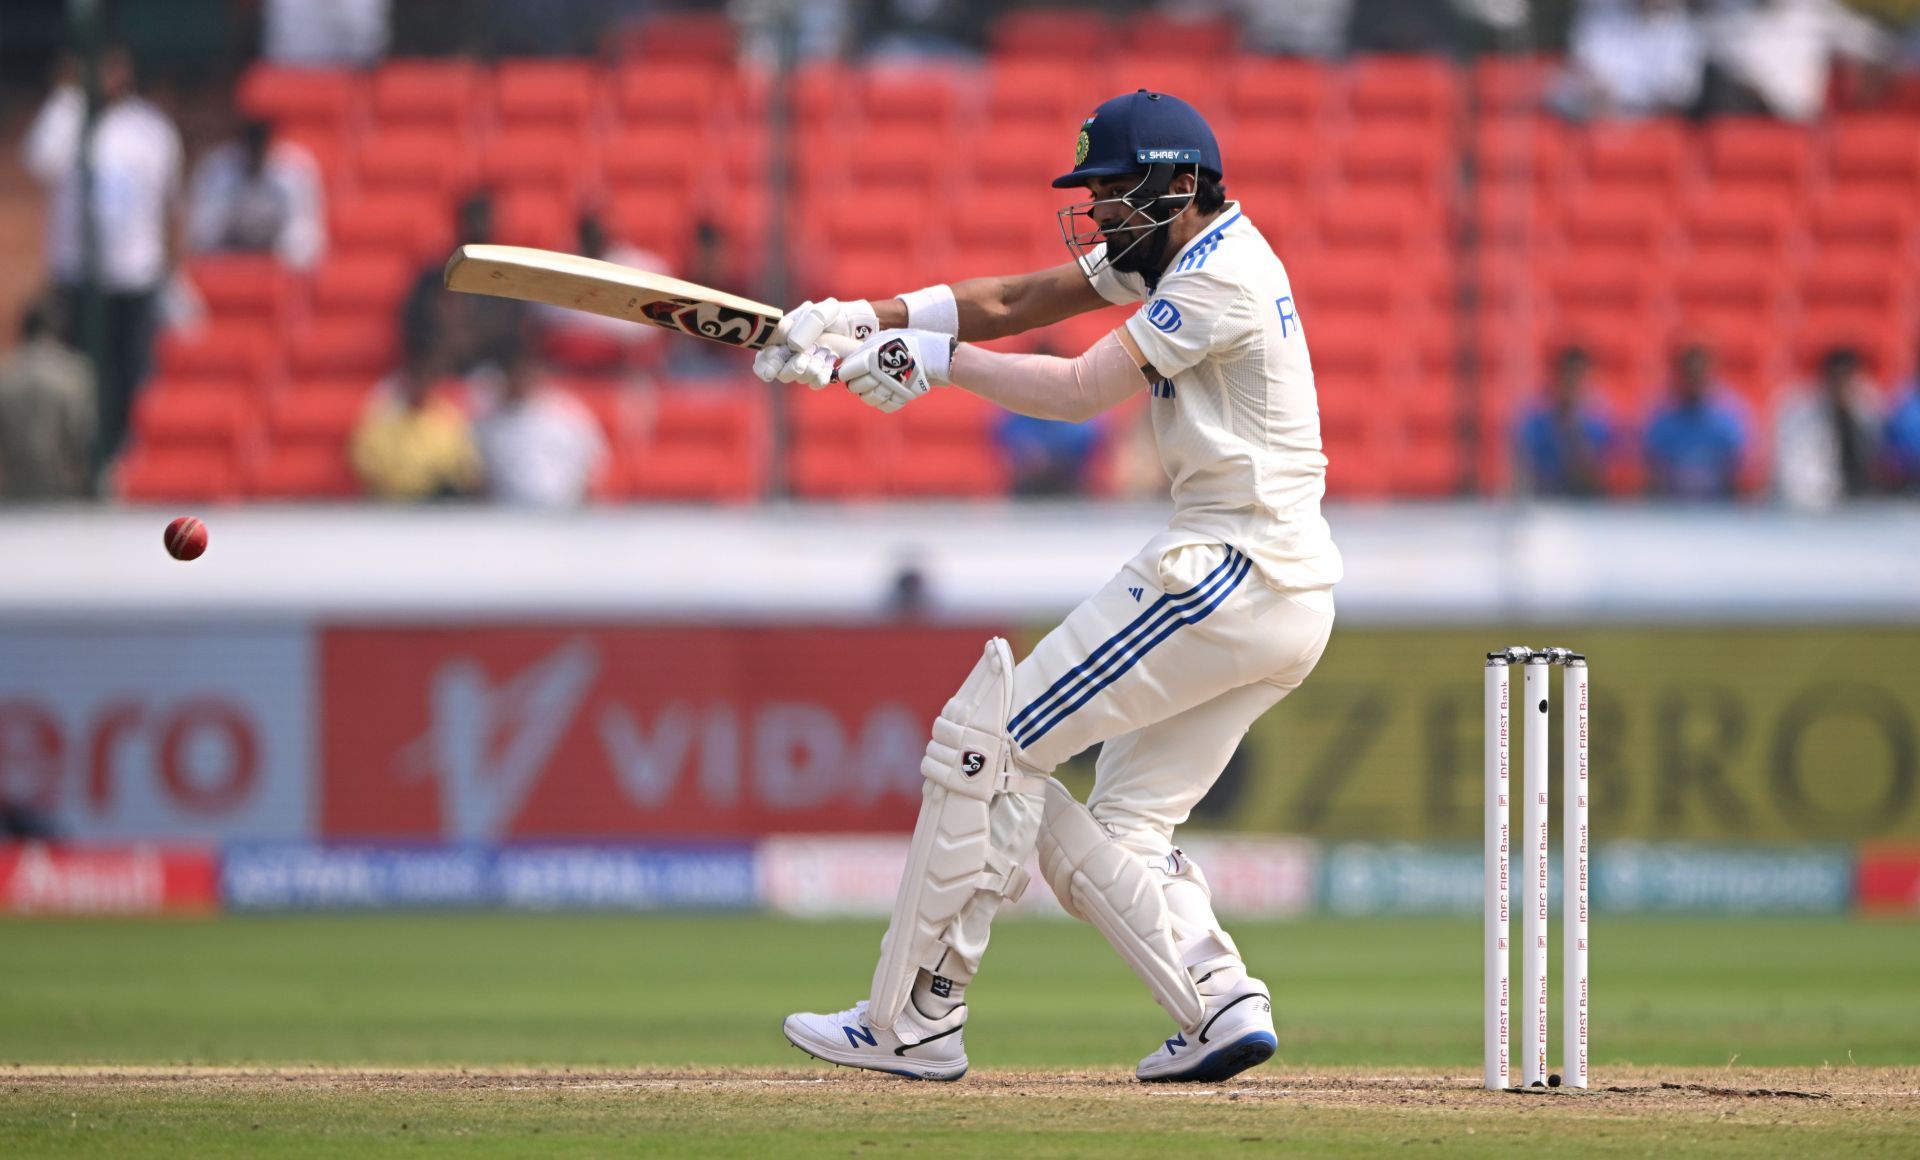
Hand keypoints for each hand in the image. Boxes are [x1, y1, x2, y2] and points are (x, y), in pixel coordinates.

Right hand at [751, 298, 878, 388]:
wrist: (853, 325)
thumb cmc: (833, 314)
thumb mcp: (823, 311)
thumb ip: (807, 324)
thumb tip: (794, 346)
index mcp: (781, 336)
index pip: (764, 357)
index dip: (765, 365)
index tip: (772, 367)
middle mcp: (789, 353)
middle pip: (780, 373)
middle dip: (793, 368)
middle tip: (806, 358)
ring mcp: (803, 364)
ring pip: (799, 378)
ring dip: (812, 369)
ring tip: (824, 354)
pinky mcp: (817, 373)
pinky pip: (814, 383)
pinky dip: (822, 376)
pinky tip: (829, 364)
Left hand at [839, 329, 952, 412]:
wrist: (935, 354)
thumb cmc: (908, 343)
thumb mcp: (885, 338)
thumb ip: (865, 349)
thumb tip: (848, 361)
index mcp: (872, 357)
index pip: (848, 372)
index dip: (844, 374)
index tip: (846, 373)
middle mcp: (880, 373)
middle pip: (855, 387)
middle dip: (855, 385)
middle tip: (859, 381)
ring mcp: (891, 387)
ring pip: (869, 399)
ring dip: (868, 395)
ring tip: (874, 387)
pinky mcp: (903, 397)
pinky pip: (885, 406)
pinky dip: (883, 402)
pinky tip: (886, 393)